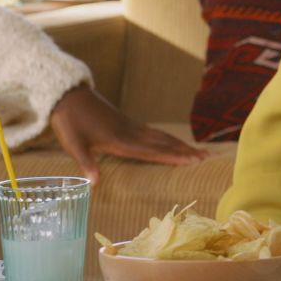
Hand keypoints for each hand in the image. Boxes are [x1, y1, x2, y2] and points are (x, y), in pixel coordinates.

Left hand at [47, 85, 208, 184]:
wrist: (69, 96)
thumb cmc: (70, 122)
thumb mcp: (74, 144)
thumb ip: (86, 164)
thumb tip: (94, 185)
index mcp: (121, 140)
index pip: (154, 151)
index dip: (175, 157)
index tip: (195, 161)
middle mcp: (132, 133)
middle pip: (166, 144)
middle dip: (189, 152)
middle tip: (211, 157)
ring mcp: (132, 127)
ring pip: (163, 138)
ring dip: (183, 145)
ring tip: (201, 152)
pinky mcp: (129, 124)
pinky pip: (155, 133)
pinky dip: (169, 139)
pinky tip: (174, 142)